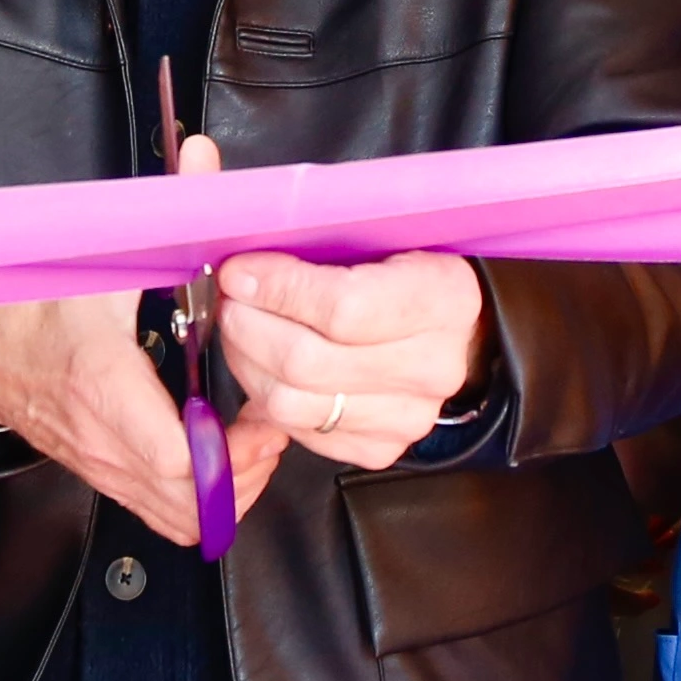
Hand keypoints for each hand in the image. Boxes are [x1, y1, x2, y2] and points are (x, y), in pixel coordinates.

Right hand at [0, 135, 284, 542]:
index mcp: (102, 385)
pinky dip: (198, 500)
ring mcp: (100, 465)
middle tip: (268, 429)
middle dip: (243, 476)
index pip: (178, 459)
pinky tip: (217, 456)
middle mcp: (102, 439)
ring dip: (225, 492)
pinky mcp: (102, 475)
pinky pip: (159, 513)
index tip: (262, 417)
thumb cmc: (33, 300)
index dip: (234, 453)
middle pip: (188, 502)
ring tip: (248, 443)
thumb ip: (163, 208)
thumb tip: (204, 157)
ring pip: (177, 519)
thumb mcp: (99, 249)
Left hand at [217, 246, 487, 470]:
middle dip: (247, 326)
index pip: (343, 307)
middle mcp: (433, 366)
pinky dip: (267, 398)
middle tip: (230, 302)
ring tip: (241, 331)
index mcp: (443, 297)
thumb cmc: (405, 273)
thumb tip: (232, 232)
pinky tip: (265, 366)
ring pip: (291, 404)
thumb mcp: (381, 234)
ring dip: (247, 364)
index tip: (240, 272)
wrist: (451, 332)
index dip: (277, 290)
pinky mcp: (380, 448)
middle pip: (306, 363)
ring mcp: (409, 416)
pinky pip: (297, 431)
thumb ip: (315, 234)